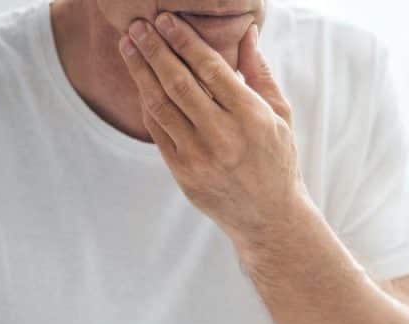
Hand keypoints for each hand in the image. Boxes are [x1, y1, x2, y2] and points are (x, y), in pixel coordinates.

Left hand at [119, 13, 304, 246]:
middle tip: (138, 26)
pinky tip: (140, 82)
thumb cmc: (277, 160)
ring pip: (161, 106)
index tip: (167, 20)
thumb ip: (259, 73)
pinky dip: (147, 104)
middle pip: (180, 84)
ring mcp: (199, 157)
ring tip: (128, 46)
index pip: (211, 69)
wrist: (268, 218)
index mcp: (251, 117)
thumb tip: (246, 32)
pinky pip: (158, 132)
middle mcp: (223, 137)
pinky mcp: (183, 174)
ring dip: (141, 73)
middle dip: (155, 50)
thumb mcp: (280, 115)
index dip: (185, 41)